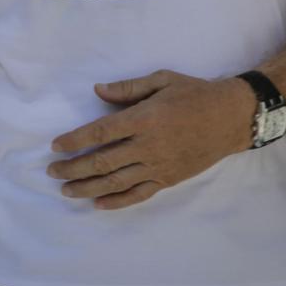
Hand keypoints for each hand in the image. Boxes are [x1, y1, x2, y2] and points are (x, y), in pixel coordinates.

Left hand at [47, 71, 255, 209]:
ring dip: (88, 188)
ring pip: (116, 182)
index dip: (74, 141)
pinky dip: (117, 202)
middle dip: (73, 168)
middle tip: (52, 171)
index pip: (100, 133)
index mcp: (143, 119)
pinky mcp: (169, 179)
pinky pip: (139, 194)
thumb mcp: (162, 80)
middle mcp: (148, 146)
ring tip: (66, 190)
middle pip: (102, 162)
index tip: (55, 147)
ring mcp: (159, 166)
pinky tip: (98, 204)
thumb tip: (96, 91)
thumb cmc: (195, 94)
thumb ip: (127, 88)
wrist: (233, 118)